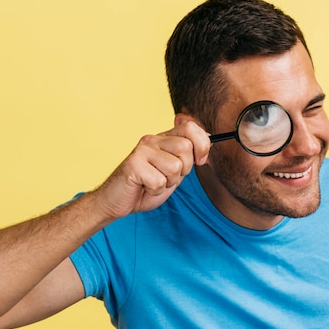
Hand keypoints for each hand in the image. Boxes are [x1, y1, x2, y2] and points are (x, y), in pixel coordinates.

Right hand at [93, 118, 210, 218]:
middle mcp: (152, 140)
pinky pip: (159, 181)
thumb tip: (210, 138)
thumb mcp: (173, 170)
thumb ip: (188, 155)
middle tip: (167, 177)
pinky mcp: (133, 165)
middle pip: (185, 148)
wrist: (118, 201)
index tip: (200, 160)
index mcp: (163, 138)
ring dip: (168, 182)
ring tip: (154, 182)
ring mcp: (142, 151)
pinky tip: (144, 187)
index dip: (202, 145)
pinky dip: (155, 191)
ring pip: (174, 167)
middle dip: (183, 170)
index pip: (191, 128)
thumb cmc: (145, 187)